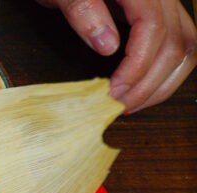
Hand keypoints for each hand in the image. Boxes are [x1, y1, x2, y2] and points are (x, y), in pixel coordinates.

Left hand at [39, 0, 195, 112]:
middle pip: (175, 41)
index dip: (136, 65)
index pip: (153, 28)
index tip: (114, 91)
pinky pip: (180, 41)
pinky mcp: (162, 11)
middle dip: (149, 82)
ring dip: (163, 81)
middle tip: (118, 106)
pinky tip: (143, 87)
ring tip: (132, 104)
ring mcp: (166, 1)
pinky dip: (166, 69)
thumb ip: (82, 10)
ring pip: (186, 44)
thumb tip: (107, 46)